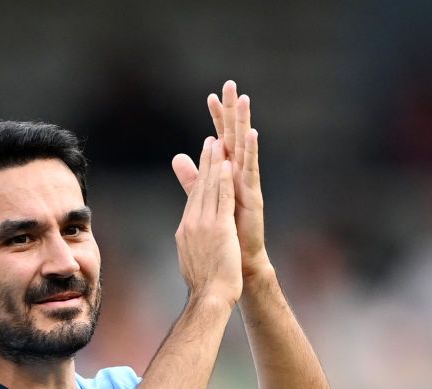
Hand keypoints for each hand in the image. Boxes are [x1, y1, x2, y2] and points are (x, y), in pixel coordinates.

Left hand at [172, 81, 269, 277]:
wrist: (238, 261)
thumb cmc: (226, 232)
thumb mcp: (205, 197)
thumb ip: (193, 177)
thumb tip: (179, 157)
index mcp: (227, 174)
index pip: (220, 140)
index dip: (216, 119)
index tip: (211, 95)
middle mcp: (238, 174)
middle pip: (234, 136)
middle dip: (232, 111)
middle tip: (231, 85)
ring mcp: (247, 183)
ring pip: (244, 147)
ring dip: (244, 122)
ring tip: (245, 99)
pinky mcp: (253, 194)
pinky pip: (251, 169)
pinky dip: (251, 151)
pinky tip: (252, 133)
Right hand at [175, 137, 241, 305]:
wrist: (209, 297)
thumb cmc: (204, 285)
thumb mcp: (193, 259)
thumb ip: (191, 245)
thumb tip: (186, 242)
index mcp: (186, 230)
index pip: (193, 197)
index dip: (199, 176)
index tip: (203, 160)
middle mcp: (191, 223)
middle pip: (199, 187)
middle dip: (205, 162)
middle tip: (210, 141)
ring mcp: (204, 224)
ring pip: (209, 188)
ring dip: (214, 163)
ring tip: (218, 143)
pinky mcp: (219, 227)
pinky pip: (221, 198)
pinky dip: (224, 179)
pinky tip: (228, 164)